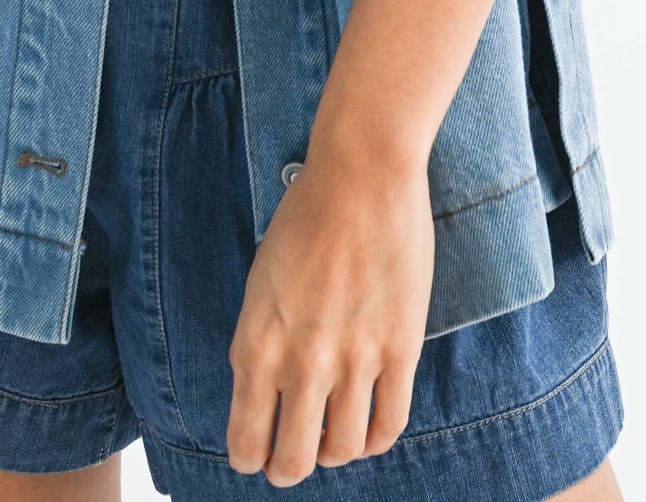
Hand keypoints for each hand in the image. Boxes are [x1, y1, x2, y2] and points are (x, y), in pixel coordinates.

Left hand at [225, 138, 433, 483]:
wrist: (360, 176)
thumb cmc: (305, 219)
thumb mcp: (260, 284)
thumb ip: (261, 343)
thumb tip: (267, 396)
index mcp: (256, 344)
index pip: (245, 441)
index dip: (251, 459)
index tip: (257, 457)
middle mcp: (301, 362)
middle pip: (294, 461)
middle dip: (289, 469)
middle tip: (293, 461)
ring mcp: (354, 359)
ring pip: (343, 450)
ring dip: (334, 454)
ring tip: (333, 441)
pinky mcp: (399, 349)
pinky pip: (389, 425)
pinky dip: (375, 440)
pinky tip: (369, 429)